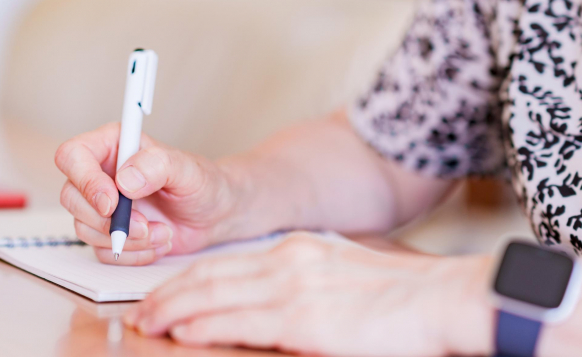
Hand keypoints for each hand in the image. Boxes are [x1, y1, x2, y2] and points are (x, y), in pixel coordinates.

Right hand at [54, 123, 241, 264]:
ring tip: (162, 231)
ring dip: (127, 238)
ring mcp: (102, 205)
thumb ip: (158, 165)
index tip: (112, 202)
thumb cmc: (202, 183)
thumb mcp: (188, 169)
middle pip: (71, 197)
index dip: (85, 180)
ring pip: (85, 228)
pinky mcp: (109, 233)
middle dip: (108, 220)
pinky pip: (102, 251)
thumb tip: (124, 179)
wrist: (215, 214)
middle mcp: (102, 174)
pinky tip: (158, 242)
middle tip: (144, 225)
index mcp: (113, 145)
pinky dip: (133, 253)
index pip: (72, 155)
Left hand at [122, 233, 493, 356]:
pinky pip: (241, 321)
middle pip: (212, 276)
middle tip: (143, 311)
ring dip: (176, 309)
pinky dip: (206, 324)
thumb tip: (268, 304)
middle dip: (171, 294)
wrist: (439, 300)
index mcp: (298, 251)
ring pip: (216, 295)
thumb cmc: (399, 298)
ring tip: (150, 322)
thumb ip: (301, 285)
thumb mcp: (340, 277)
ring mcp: (295, 288)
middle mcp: (289, 262)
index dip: (189, 281)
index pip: (227, 265)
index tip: (166, 295)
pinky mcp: (304, 319)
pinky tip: (184, 330)